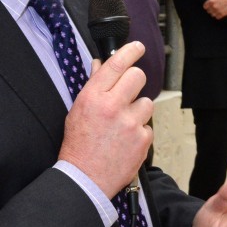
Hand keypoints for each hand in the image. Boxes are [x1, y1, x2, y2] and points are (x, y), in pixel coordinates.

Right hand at [58, 42, 152, 197]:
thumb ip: (93, 86)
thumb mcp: (78, 110)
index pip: (116, 64)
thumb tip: (101, 64)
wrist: (84, 179)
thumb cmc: (78, 146)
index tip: (138, 47)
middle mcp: (112, 106)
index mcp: (93, 97)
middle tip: (127, 93)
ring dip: (138, 111)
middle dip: (135, 82)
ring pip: (146, 102)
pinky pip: (148, 126)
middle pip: (138, 77)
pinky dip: (140, 132)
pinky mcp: (143, 139)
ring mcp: (130, 123)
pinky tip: (126, 141)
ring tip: (123, 125)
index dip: (130, 51)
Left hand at [202, 0, 226, 18]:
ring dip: (213, 13)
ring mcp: (218, 11)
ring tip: (217, 9)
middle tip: (214, 6)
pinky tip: (220, 12)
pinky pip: (217, 17)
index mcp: (211, 0)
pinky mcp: (223, 14)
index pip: (205, 6)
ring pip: (212, 15)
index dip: (206, 5)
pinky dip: (218, 16)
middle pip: (208, 11)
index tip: (209, 4)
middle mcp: (214, 6)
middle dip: (210, 9)